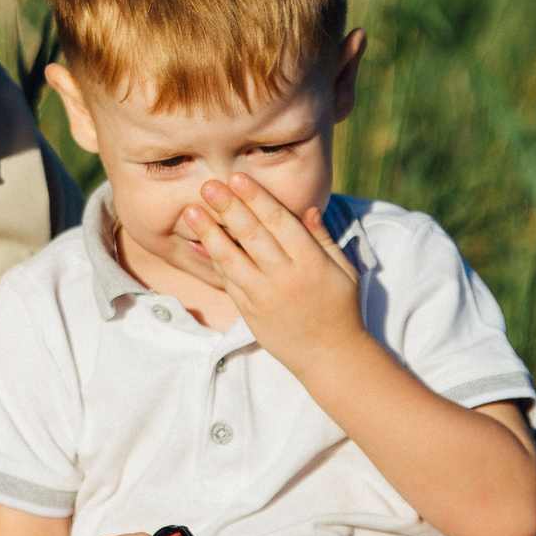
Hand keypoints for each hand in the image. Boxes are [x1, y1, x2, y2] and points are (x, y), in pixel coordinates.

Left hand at [182, 174, 366, 371]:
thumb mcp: (344, 270)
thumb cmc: (341, 309)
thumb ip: (324, 239)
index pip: (279, 222)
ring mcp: (265, 297)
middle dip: (228, 207)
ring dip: (210, 233)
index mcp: (312, 262)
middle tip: (208, 185)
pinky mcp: (250, 313)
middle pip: (252, 235)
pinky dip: (215, 261)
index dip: (256, 198)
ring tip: (192, 211)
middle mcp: (286, 278)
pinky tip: (201, 242)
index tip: (237, 178)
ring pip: (232, 259)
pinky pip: (229, 282)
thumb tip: (308, 210)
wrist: (330, 357)